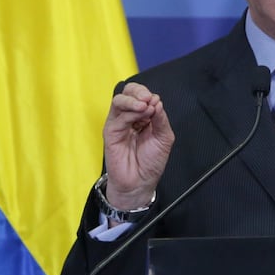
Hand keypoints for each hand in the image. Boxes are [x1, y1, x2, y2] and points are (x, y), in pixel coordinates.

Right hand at [102, 82, 174, 209]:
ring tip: (145, 106)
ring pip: (119, 101)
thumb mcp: (164, 137)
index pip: (140, 95)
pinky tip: (140, 115)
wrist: (141, 182)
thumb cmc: (151, 161)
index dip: (147, 94)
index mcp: (142, 116)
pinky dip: (130, 113)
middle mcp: (129, 117)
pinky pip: (118, 117)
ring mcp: (118, 124)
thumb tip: (156, 101)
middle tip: (148, 99)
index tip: (156, 102)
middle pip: (128, 93)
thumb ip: (161, 118)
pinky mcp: (110, 132)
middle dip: (138, 92)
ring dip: (134, 100)